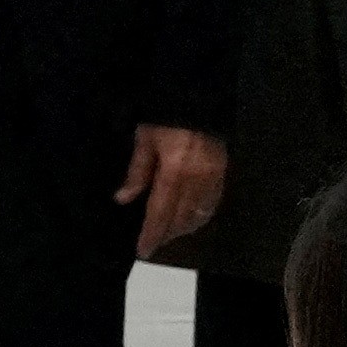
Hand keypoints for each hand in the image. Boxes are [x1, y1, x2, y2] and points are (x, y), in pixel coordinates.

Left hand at [114, 120, 226, 253]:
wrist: (199, 95)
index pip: (160, 212)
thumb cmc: (165, 114)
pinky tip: (192, 218)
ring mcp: (213, 177)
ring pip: (199, 214)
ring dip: (183, 228)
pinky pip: (213, 202)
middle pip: (181, 218)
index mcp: (174, 172)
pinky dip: (201, 215)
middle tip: (153, 243)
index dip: (151, 234)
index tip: (143, 250)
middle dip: (167, 234)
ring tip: (169, 233)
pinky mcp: (223, 172)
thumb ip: (137, 172)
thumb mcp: (145, 139)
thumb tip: (123, 199)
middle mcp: (196, 180)